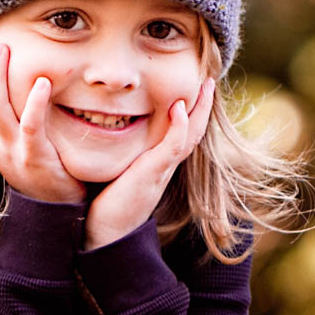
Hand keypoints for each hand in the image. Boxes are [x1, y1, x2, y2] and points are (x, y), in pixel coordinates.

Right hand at [0, 30, 85, 204]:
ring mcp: (12, 152)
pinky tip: (42, 82)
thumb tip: (22, 78)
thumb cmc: (45, 171)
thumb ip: (17, 115)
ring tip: (5, 48)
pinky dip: (34, 103)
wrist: (57, 215)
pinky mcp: (35, 159)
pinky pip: (31, 128)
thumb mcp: (22, 142)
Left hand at [83, 77, 215, 249]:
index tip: (194, 88)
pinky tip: (179, 107)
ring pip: (190, 135)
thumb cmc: (107, 205)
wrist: (104, 235)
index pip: (181, 132)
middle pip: (194, 130)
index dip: (191, 111)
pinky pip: (172, 147)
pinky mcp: (152, 174)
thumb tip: (110, 133)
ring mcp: (162, 169)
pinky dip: (179, 127)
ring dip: (199, 109)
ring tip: (205, 85)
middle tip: (209, 79)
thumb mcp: (119, 173)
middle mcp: (165, 165)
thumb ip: (123, 157)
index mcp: (158, 163)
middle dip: (203, 105)